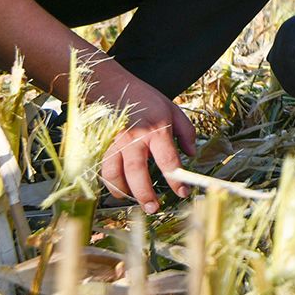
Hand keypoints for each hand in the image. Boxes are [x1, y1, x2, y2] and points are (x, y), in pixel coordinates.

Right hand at [91, 69, 197, 211]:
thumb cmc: (146, 100)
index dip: (175, 179)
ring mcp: (115, 142)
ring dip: (123, 191)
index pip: (167, 159)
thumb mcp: (172, 109)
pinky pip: (103, 168)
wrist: (114, 86)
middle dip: (144, 193)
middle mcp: (134, 137)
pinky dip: (109, 182)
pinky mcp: (102, 145)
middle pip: (136, 170)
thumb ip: (186, 131)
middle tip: (154, 208)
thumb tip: (192, 154)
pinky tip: (119, 189)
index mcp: (156, 129)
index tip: (182, 192)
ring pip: (113, 171)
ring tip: (135, 202)